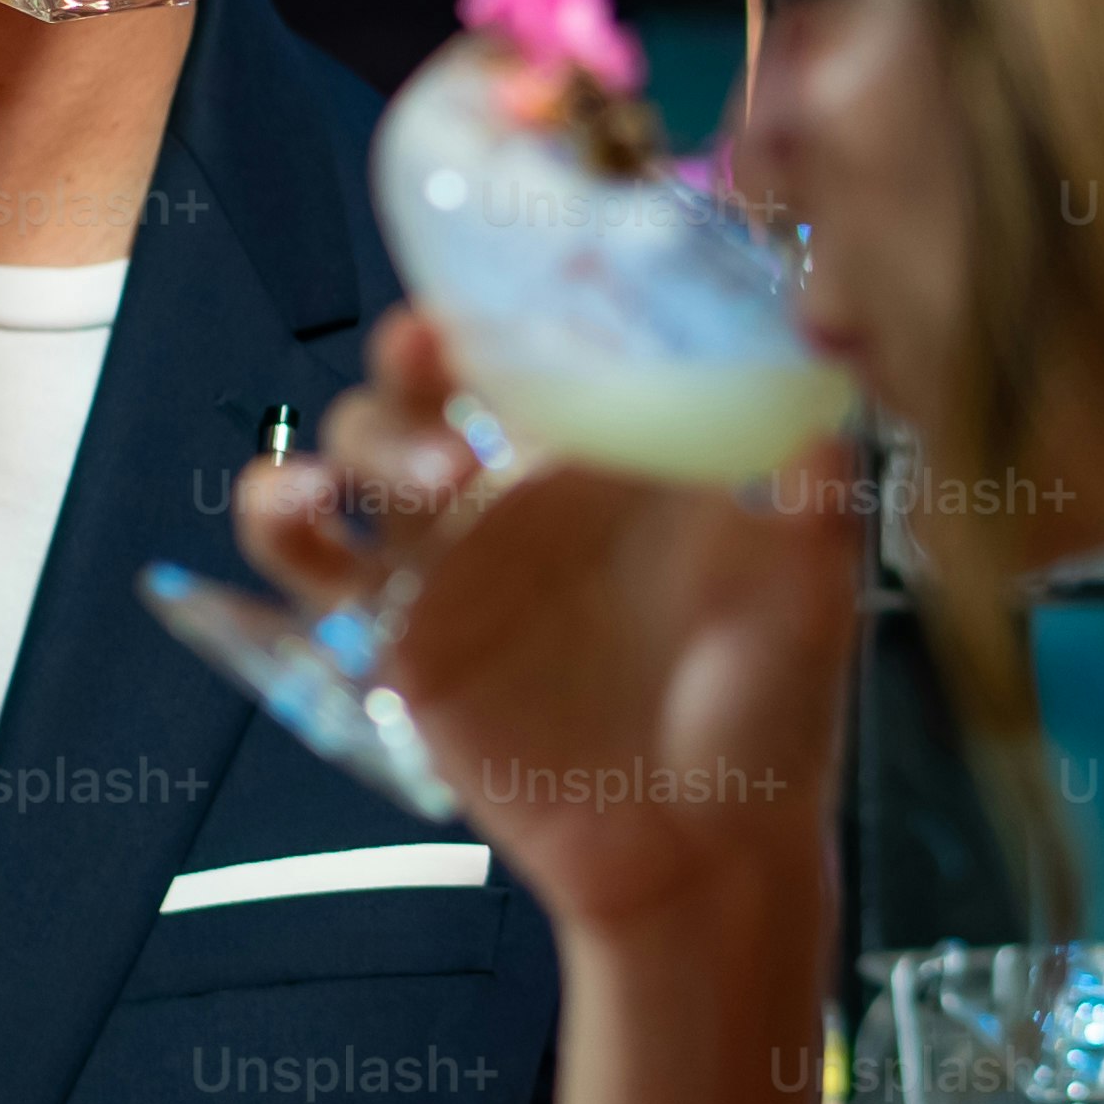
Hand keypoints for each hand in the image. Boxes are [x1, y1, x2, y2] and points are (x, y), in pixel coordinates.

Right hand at [231, 306, 859, 947]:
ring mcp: (449, 548)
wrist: (704, 853)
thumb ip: (811, 479)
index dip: (514, 276)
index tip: (517, 249)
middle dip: (426, 340)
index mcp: (610, 437)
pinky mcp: (394, 628)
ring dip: (375, 433)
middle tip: (447, 350)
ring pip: (362, 441)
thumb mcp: (813, 582)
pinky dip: (280, 512)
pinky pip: (309, 554)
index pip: (541, 323)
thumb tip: (823, 363)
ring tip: (440, 478)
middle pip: (436, 367)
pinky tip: (300, 506)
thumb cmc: (772, 707)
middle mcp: (518, 474)